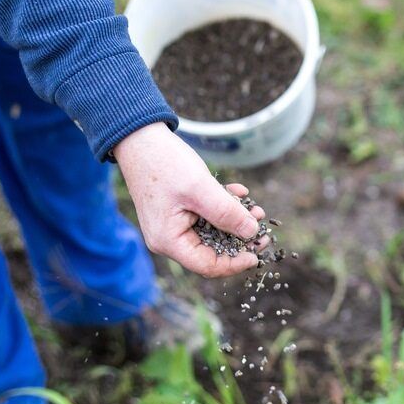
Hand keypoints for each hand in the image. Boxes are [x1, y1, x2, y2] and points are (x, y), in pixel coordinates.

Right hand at [113, 122, 265, 276]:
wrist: (141, 138)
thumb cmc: (164, 163)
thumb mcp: (200, 189)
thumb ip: (227, 213)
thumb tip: (252, 232)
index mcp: (169, 241)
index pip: (207, 265)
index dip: (235, 263)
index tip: (257, 252)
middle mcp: (169, 238)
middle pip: (211, 250)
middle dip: (239, 238)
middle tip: (263, 227)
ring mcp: (174, 223)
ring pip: (212, 231)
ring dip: (235, 220)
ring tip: (255, 208)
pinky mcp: (179, 209)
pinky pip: (206, 215)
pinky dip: (223, 206)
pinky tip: (238, 191)